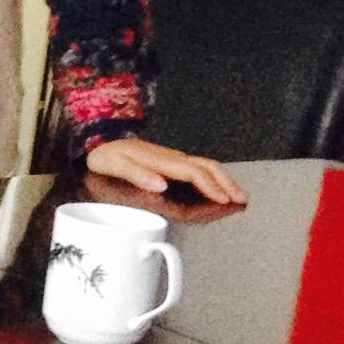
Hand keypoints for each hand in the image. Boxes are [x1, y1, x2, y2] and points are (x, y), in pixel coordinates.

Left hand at [83, 136, 246, 208]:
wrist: (101, 143)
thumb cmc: (106, 157)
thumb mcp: (114, 165)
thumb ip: (136, 174)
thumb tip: (161, 186)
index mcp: (161, 161)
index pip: (193, 173)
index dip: (210, 186)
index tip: (223, 199)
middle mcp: (172, 158)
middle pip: (208, 167)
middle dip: (227, 183)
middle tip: (242, 200)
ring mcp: (174, 160)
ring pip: (207, 167)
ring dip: (225, 180)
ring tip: (239, 196)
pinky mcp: (172, 164)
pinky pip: (199, 170)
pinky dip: (215, 179)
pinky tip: (220, 189)